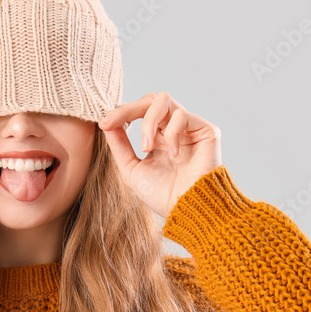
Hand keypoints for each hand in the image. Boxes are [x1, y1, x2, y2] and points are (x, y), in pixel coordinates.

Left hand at [98, 92, 222, 218]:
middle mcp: (174, 128)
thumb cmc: (163, 196)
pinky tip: (174, 155)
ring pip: (163, 100)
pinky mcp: (206, 130)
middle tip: (115, 124)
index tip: (104, 124)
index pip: (139, 111)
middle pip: (149, 99)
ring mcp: (190, 127)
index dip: (121, 112)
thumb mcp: (132, 169)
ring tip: (147, 148)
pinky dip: (171, 133)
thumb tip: (106, 123)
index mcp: (159, 136)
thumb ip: (120, 146)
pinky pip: (182, 115)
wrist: (189, 212)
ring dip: (148, 122)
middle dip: (129, 110)